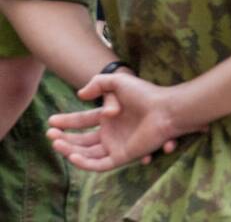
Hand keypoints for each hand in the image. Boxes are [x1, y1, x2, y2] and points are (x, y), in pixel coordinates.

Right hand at [47, 74, 184, 171]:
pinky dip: (84, 163)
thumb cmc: (145, 94)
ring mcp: (116, 145)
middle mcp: (111, 132)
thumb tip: (80, 95)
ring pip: (86, 153)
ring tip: (57, 143)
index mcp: (109, 117)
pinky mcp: (122, 156)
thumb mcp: (118, 82)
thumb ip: (98, 83)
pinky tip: (72, 155)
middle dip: (64, 138)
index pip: (83, 122)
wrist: (165, 109)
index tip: (50, 121)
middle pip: (81, 140)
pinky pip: (99, 164)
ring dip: (70, 150)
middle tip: (50, 134)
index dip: (66, 121)